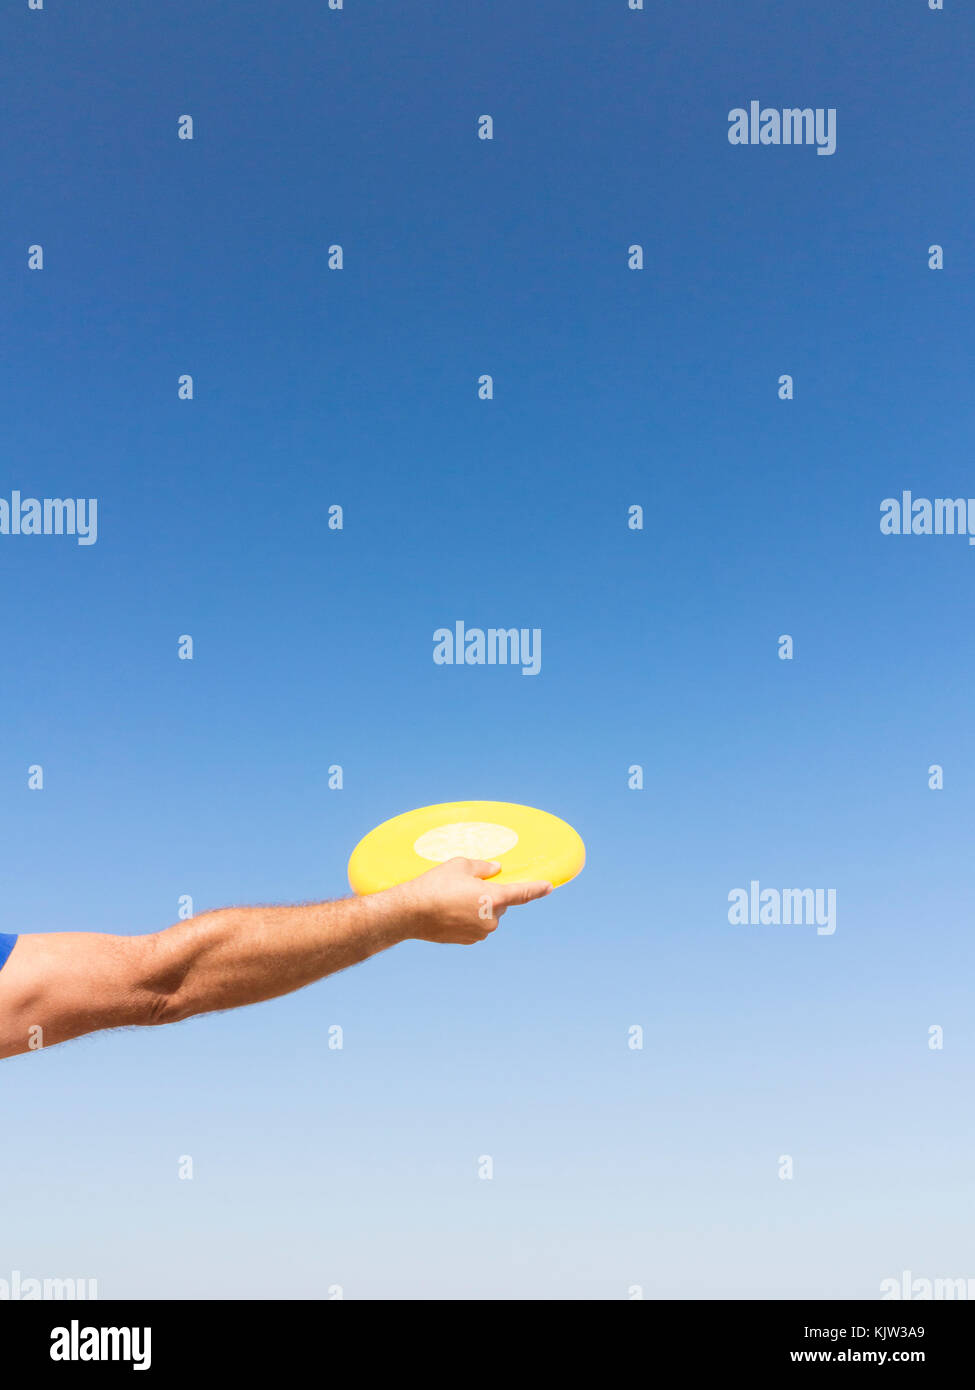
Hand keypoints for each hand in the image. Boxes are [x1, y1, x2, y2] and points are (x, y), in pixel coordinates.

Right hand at [389, 857, 552, 944]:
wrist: (410, 913)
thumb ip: (483, 868)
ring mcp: (480, 933)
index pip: (522, 893)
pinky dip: (468, 918)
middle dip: (489, 894)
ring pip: (487, 916)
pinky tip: (449, 911)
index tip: (549, 886)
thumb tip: (496, 869)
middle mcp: (491, 919)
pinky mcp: (468, 941)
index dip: (537, 888)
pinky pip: (476, 926)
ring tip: (452, 899)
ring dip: (478, 907)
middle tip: (466, 886)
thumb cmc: (435, 885)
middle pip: (500, 903)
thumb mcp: (460, 866)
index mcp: (493, 899)